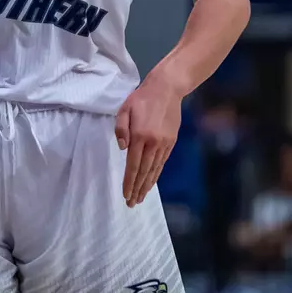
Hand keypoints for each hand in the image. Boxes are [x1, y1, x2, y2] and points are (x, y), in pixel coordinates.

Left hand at [114, 72, 182, 206]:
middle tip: (132, 203)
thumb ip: (120, 129)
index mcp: (139, 136)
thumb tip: (122, 148)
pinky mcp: (171, 142)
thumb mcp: (124, 109)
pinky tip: (152, 182)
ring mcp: (163, 144)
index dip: (129, 182)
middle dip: (137, 189)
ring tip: (141, 197)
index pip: (133, 165)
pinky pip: (162, 163)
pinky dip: (156, 174)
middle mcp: (153, 143)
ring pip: (154, 170)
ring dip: (147, 185)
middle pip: (144, 171)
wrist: (166, 89)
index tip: (126, 195)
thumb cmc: (141, 98)